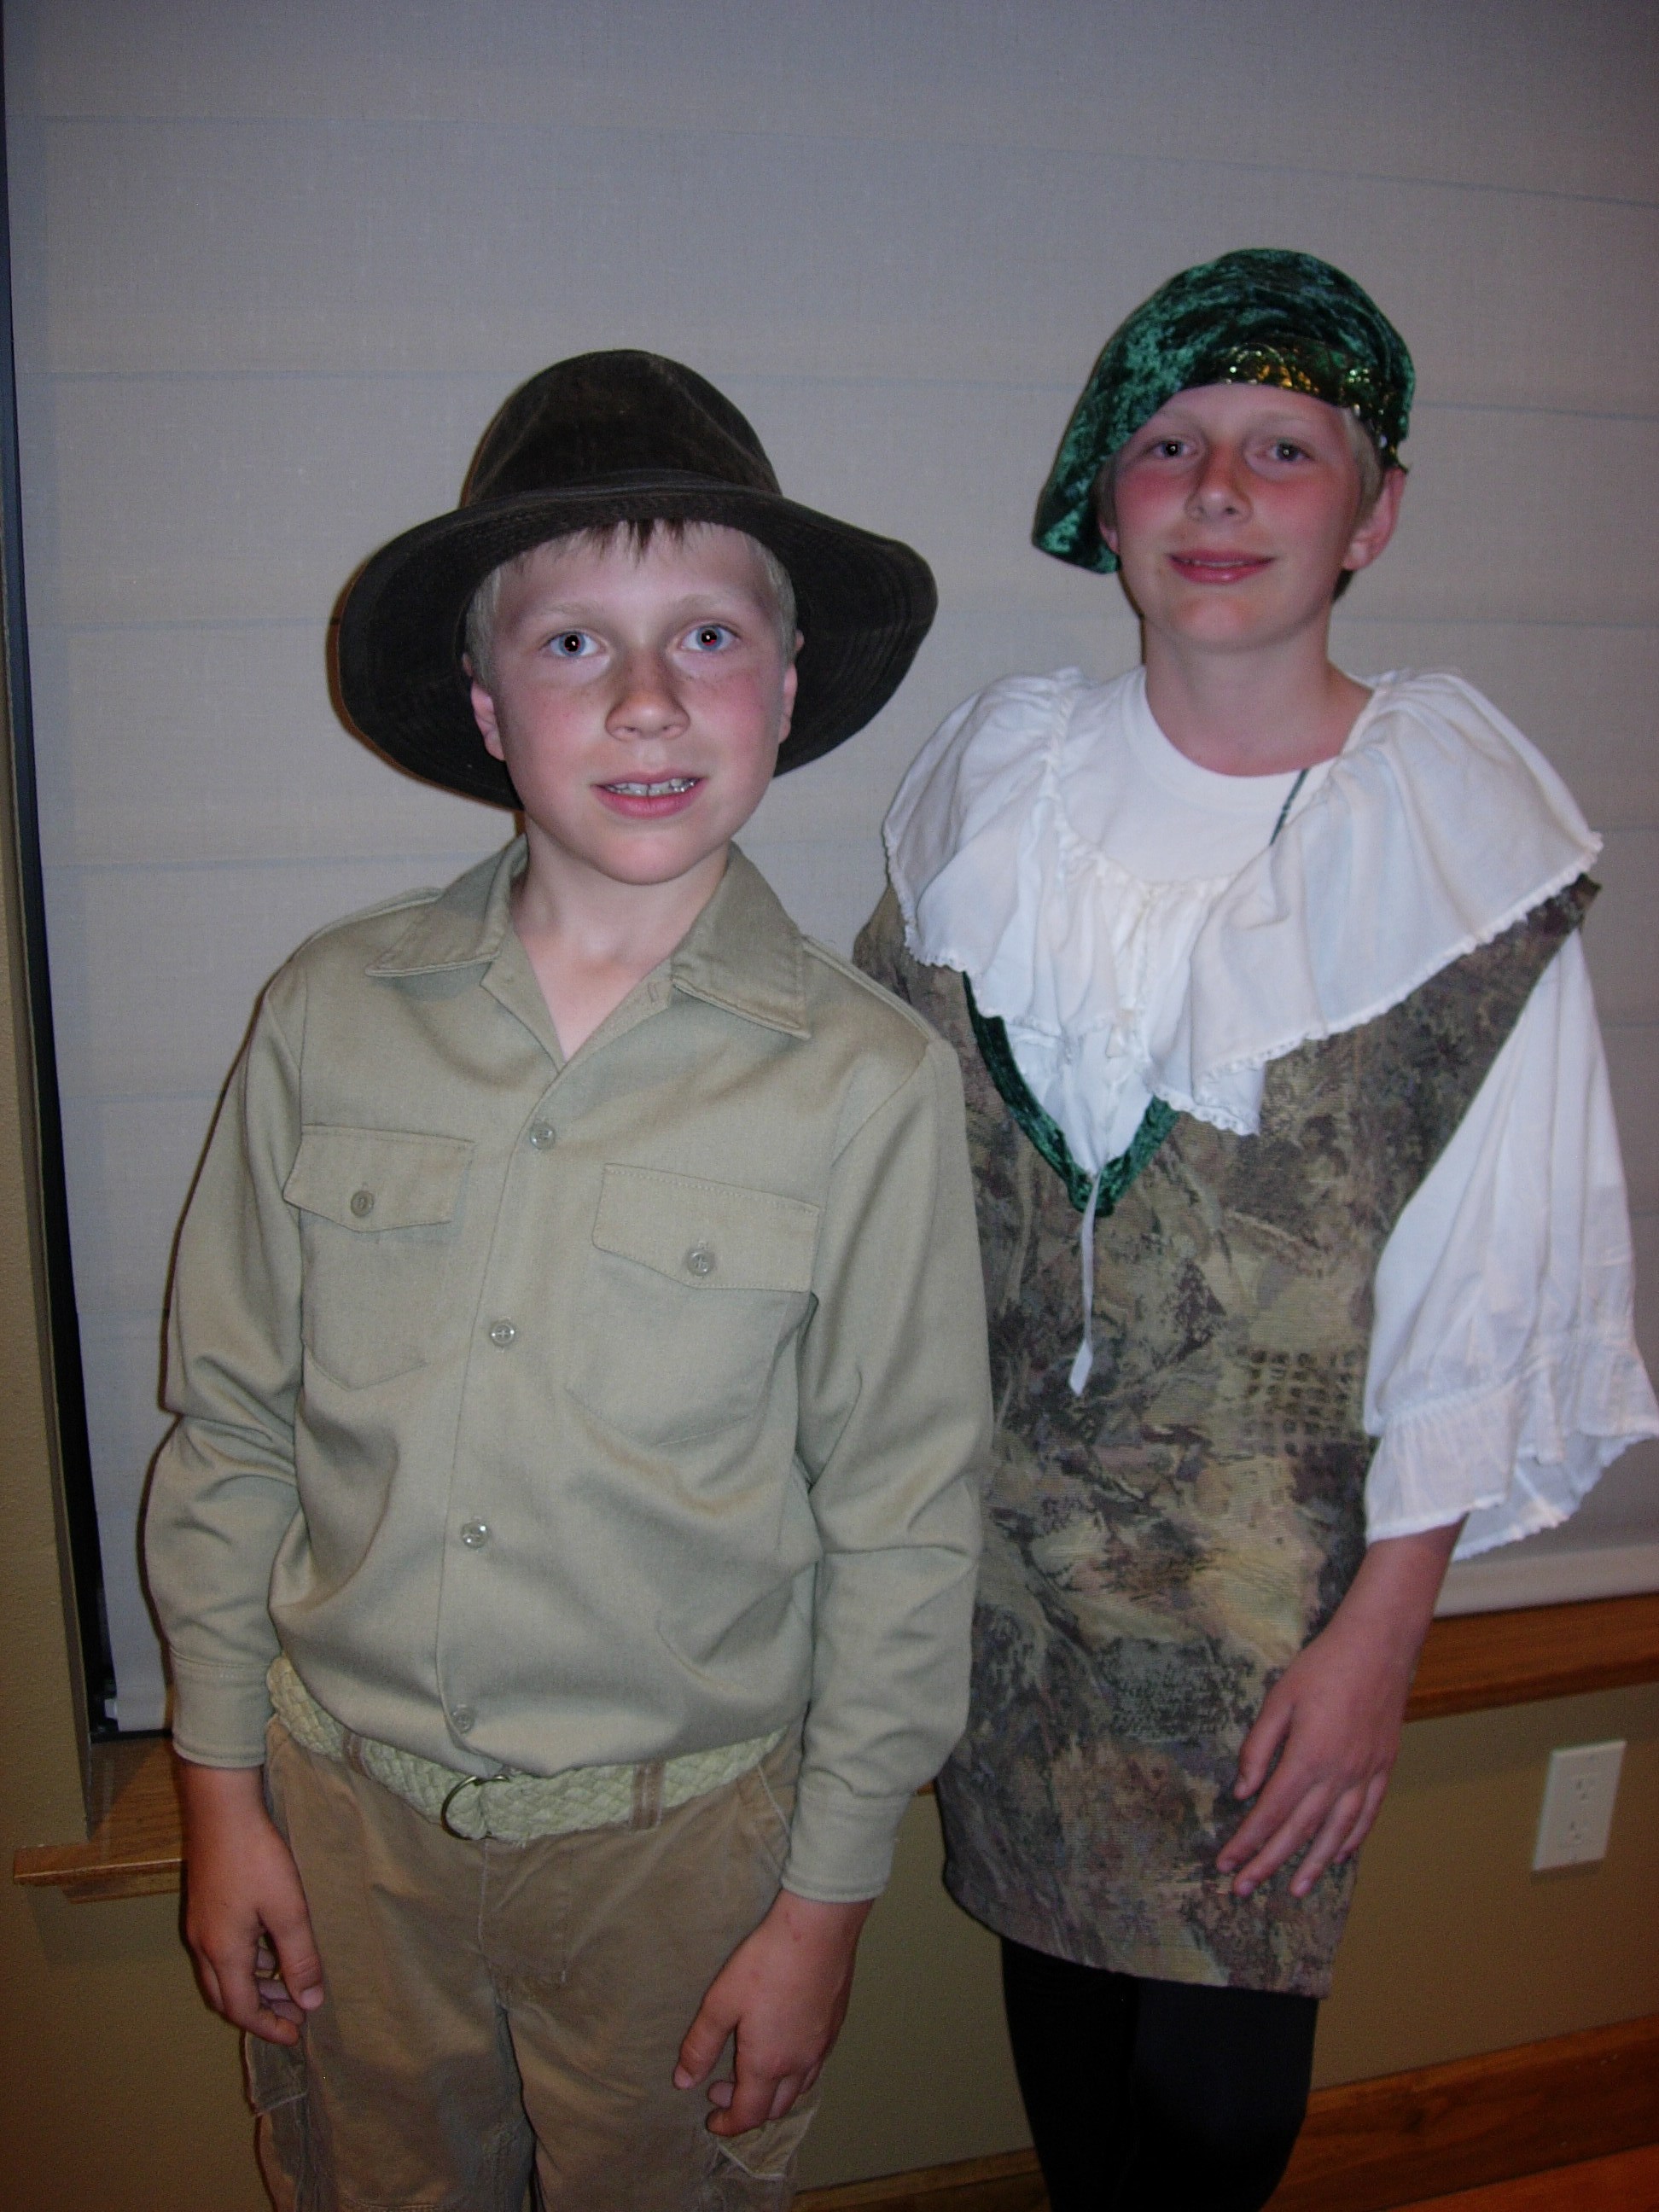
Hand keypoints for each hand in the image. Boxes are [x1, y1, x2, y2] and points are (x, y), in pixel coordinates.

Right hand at [176, 1758, 324, 2044]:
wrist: (221, 1810)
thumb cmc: (256, 1858)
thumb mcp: (288, 1909)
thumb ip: (300, 1958)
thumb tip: (311, 2002)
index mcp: (222, 1953)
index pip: (241, 2009)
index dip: (269, 2026)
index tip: (297, 2035)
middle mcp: (204, 1945)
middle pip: (227, 1996)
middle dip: (260, 2011)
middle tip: (295, 2015)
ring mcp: (200, 1925)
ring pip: (222, 1974)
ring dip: (253, 1986)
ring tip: (289, 1987)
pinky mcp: (205, 1906)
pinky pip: (222, 1952)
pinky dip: (247, 1963)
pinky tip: (271, 1949)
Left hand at [673, 1890, 872, 2136]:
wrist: (818, 1929)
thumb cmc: (765, 1964)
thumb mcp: (721, 2002)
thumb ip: (701, 2045)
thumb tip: (683, 2082)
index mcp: (768, 2064)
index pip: (748, 2114)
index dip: (728, 2124)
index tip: (711, 2120)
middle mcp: (800, 2064)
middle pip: (776, 2108)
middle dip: (748, 2108)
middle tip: (722, 2089)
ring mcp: (823, 2046)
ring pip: (799, 2088)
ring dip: (773, 2092)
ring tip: (753, 2071)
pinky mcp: (836, 2025)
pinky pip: (815, 2065)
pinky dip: (794, 2072)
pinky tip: (785, 2045)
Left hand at [1216, 1522, 1461, 1900]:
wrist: (1377, 1648)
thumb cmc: (1322, 1667)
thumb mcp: (1279, 1699)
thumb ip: (1259, 1748)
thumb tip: (1243, 1791)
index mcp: (1307, 1758)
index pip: (1270, 1813)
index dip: (1247, 1842)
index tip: (1226, 1863)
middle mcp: (1338, 1775)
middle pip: (1298, 1832)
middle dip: (1268, 1863)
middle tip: (1245, 1890)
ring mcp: (1365, 1775)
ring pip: (1336, 1833)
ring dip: (1313, 1865)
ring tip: (1295, 1890)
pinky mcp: (1383, 1769)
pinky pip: (1367, 1815)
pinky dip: (1352, 1840)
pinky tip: (1339, 1855)